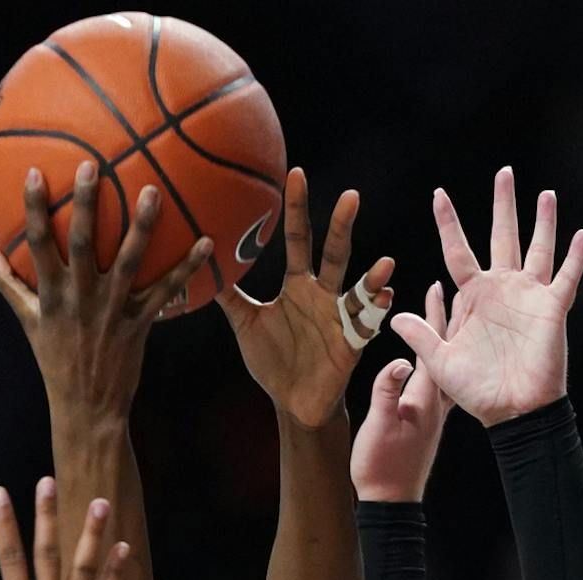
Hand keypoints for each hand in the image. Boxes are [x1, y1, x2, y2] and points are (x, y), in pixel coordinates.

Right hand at [0, 164, 213, 421]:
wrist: (86, 407)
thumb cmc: (55, 360)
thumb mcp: (28, 322)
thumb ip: (8, 284)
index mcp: (50, 295)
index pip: (38, 244)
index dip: (35, 209)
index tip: (35, 173)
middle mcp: (79, 299)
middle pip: (83, 244)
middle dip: (86, 204)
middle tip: (92, 166)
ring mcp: (110, 311)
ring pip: (128, 262)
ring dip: (141, 226)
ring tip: (152, 190)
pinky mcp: (137, 325)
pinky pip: (165, 292)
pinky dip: (186, 268)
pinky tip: (206, 242)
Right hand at [0, 477, 128, 579]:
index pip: (10, 556)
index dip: (5, 521)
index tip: (0, 490)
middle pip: (49, 552)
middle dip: (47, 514)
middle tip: (48, 481)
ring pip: (85, 569)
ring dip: (92, 534)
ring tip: (102, 502)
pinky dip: (114, 575)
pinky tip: (123, 550)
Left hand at [216, 170, 395, 428]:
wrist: (293, 402)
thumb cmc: (274, 360)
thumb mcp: (245, 324)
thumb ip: (228, 296)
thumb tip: (198, 265)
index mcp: (298, 286)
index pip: (299, 238)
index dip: (297, 208)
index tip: (295, 173)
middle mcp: (323, 295)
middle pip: (333, 254)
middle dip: (342, 227)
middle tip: (350, 196)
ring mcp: (340, 318)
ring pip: (359, 290)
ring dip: (372, 278)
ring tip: (384, 264)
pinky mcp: (351, 345)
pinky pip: (367, 327)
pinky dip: (376, 314)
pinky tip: (384, 299)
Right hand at [350, 282, 456, 502]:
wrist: (392, 500)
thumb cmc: (382, 466)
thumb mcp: (380, 425)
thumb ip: (388, 392)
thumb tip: (399, 361)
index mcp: (425, 397)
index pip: (436, 348)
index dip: (438, 318)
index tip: (440, 289)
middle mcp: (435, 401)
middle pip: (447, 352)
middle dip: (449, 321)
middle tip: (454, 291)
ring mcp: (434, 413)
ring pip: (446, 367)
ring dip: (447, 341)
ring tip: (448, 318)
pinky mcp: (428, 423)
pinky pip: (439, 385)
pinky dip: (439, 364)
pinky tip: (432, 360)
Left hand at [392, 167, 582, 427]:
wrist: (511, 411)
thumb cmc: (476, 390)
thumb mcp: (440, 361)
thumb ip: (421, 335)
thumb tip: (395, 314)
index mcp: (473, 296)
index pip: (457, 250)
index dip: (448, 223)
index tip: (439, 194)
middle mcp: (502, 289)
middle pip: (503, 236)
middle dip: (503, 205)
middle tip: (504, 173)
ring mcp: (529, 296)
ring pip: (538, 248)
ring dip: (543, 221)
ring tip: (544, 194)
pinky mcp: (552, 309)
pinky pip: (566, 277)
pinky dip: (575, 256)